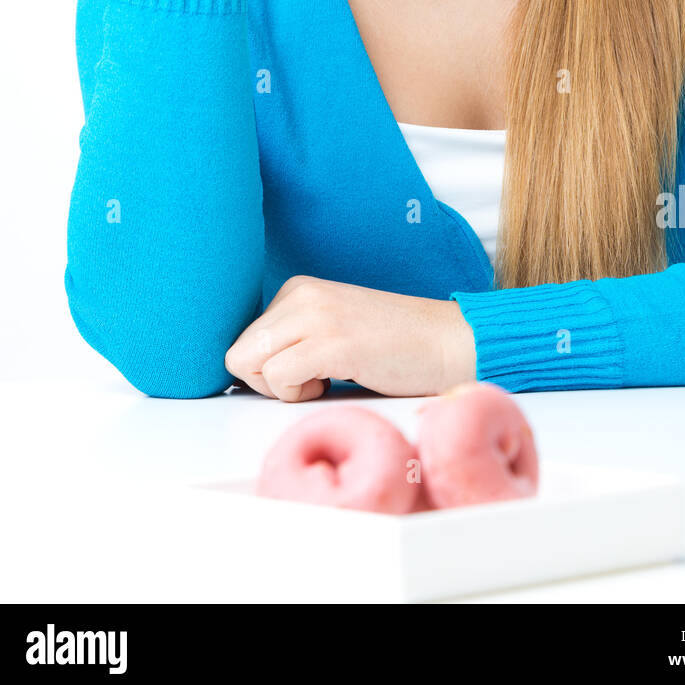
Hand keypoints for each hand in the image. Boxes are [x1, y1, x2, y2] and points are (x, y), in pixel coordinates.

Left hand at [224, 276, 477, 401]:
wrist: (446, 343)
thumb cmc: (393, 346)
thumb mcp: (331, 330)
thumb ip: (291, 339)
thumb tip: (246, 370)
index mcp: (298, 289)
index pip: (243, 341)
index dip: (267, 370)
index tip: (304, 370)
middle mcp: (301, 294)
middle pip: (238, 354)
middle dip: (265, 382)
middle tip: (308, 381)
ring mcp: (315, 316)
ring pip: (250, 365)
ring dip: (283, 389)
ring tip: (324, 378)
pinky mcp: (331, 342)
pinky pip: (278, 377)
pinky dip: (297, 395)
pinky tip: (330, 383)